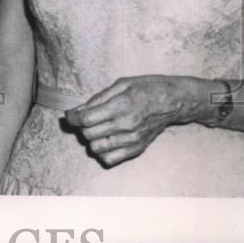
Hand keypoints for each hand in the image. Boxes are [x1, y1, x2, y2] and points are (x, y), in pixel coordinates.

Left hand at [64, 75, 199, 167]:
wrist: (173, 101)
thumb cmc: (147, 88)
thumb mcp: (121, 84)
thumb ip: (98, 98)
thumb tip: (78, 109)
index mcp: (121, 106)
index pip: (86, 119)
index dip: (72, 117)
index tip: (70, 114)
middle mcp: (126, 126)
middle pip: (88, 134)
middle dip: (81, 126)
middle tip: (85, 118)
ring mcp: (132, 140)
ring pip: (96, 148)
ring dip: (91, 139)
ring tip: (96, 128)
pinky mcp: (136, 149)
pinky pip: (110, 159)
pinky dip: (102, 151)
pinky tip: (105, 140)